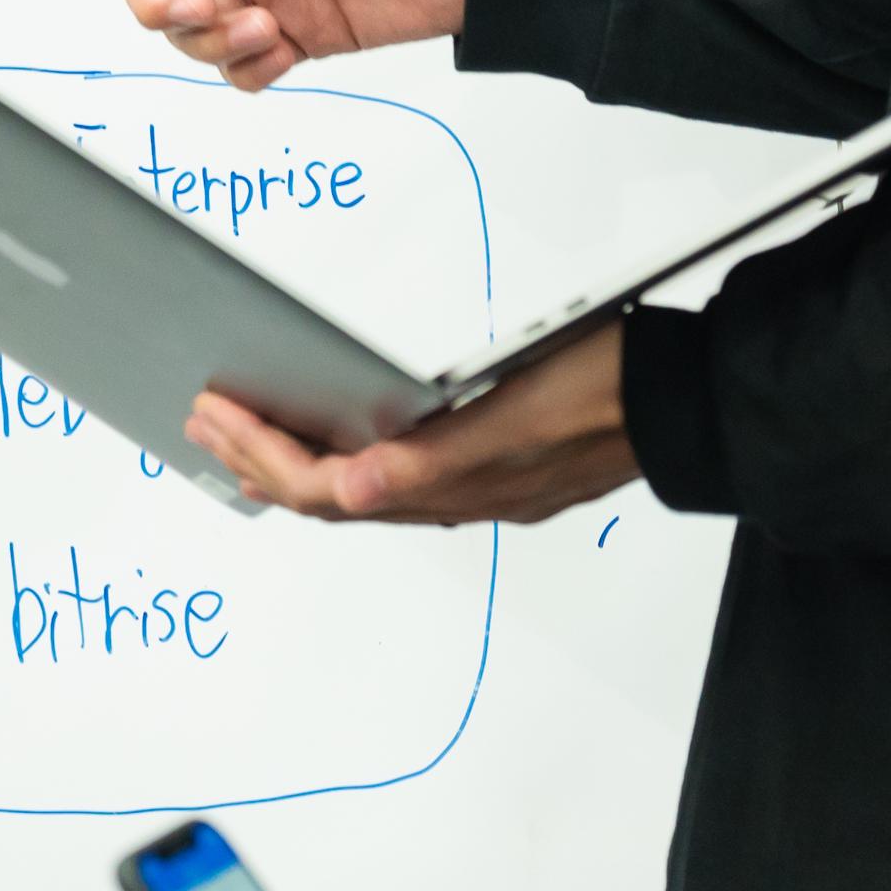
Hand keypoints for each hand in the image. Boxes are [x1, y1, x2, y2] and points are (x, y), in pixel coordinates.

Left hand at [187, 325, 636, 527]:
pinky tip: (336, 447)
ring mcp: (473, 482)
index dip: (263, 455)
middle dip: (258, 462)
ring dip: (295, 466)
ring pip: (360, 491)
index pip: (330, 489)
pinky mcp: (489, 461)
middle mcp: (456, 492)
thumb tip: (358, 488)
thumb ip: (438, 459)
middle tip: (204, 423)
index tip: (217, 413)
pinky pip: (395, 476)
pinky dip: (348, 461)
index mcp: (454, 483)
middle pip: (332, 498)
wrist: (685, 398)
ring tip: (243, 440)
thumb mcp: (520, 417)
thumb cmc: (611, 392)